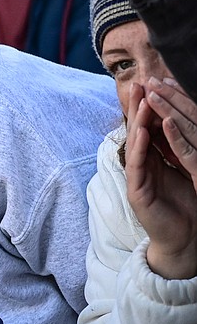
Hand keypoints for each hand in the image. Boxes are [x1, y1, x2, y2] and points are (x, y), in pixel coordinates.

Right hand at [125, 80, 196, 278]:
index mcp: (154, 160)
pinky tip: (142, 132)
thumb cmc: (187, 207)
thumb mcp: (184, 171)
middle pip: (139, 131)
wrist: (185, 240)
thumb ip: (177, 151)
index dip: (150, 107)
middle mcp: (143, 166)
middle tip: (140, 83)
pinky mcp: (138, 193)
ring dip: (137, 122)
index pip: (150, 128)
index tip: (152, 84)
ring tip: (141, 101)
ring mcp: (138, 179)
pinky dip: (140, 148)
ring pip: (136, 144)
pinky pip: (138, 166)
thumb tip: (175, 126)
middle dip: (139, 107)